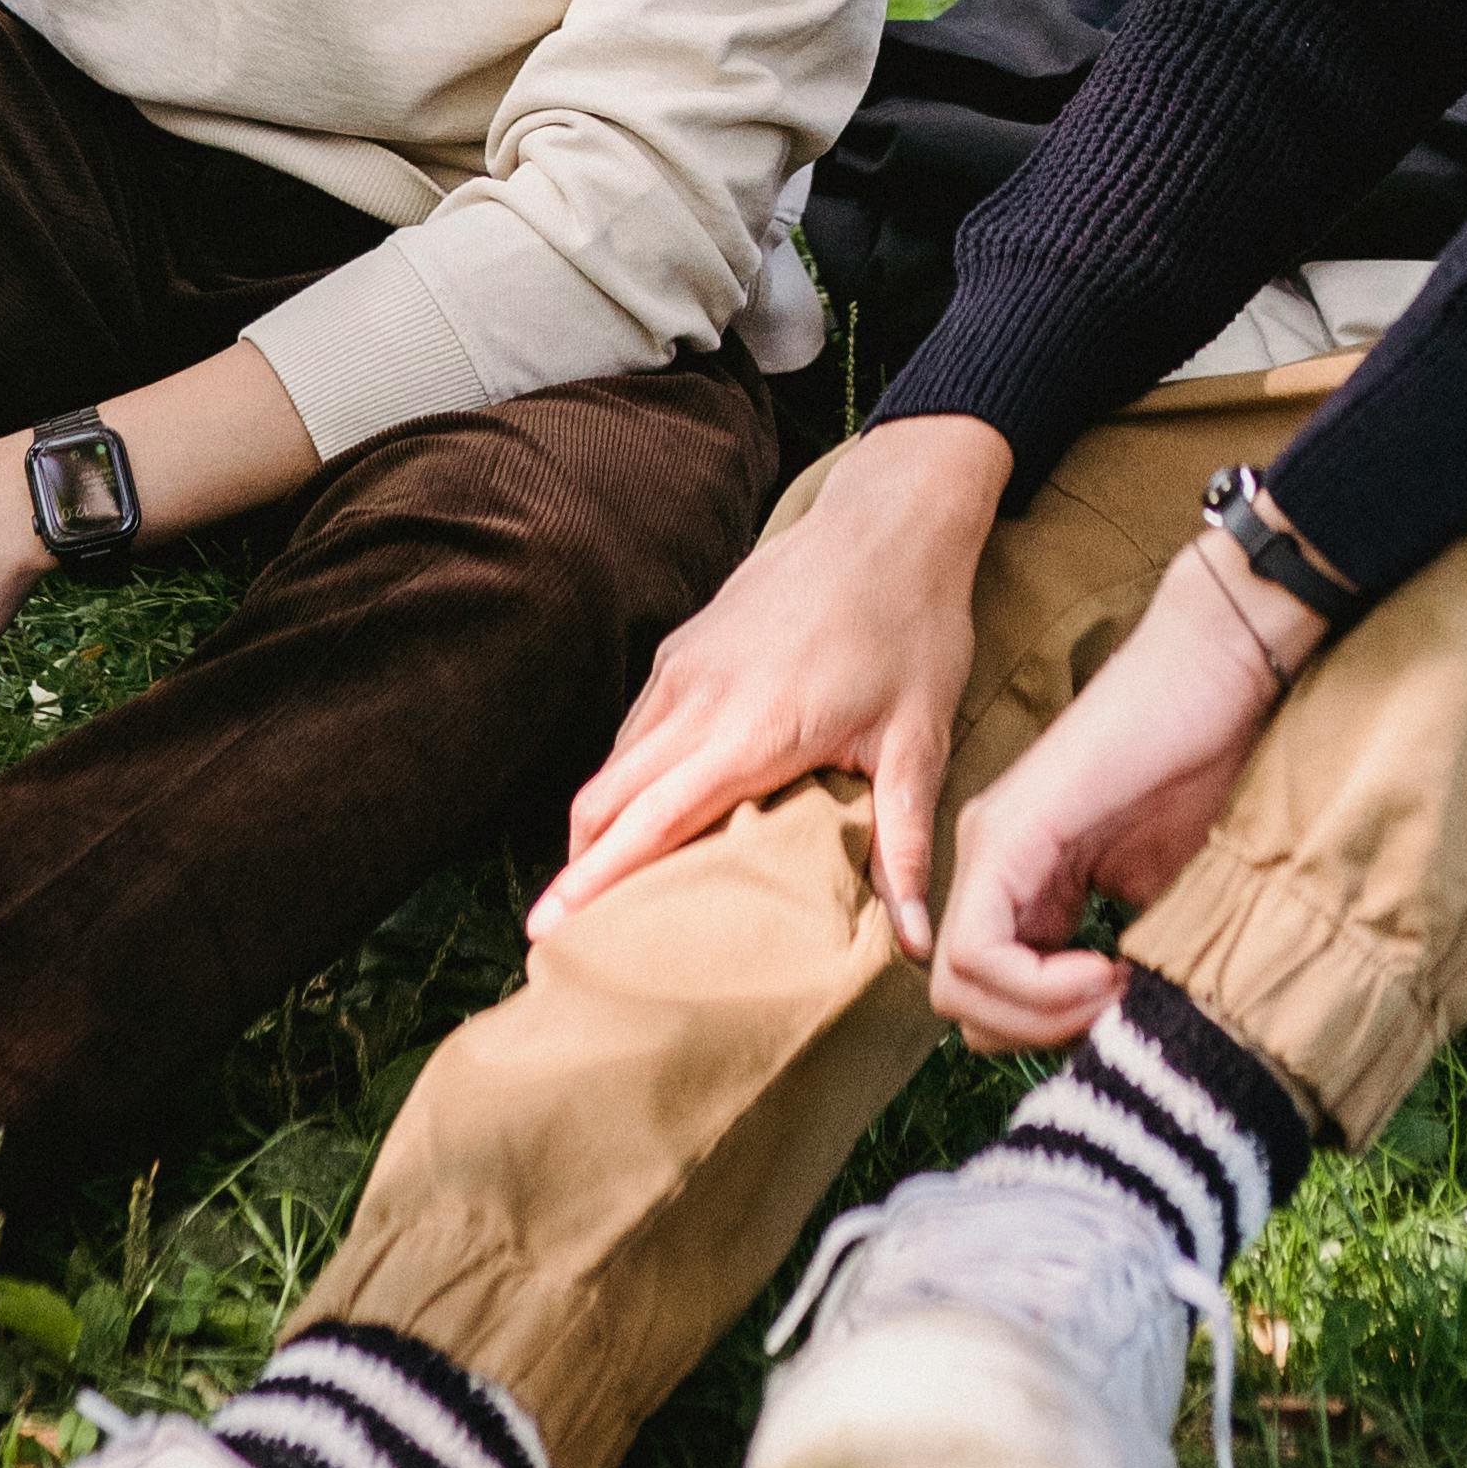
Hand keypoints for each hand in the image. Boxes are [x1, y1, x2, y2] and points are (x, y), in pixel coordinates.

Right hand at [529, 416, 1011, 958]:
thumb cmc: (912, 630)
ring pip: (614, 761)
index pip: (649, 821)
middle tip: (555, 937)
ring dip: (597, 824)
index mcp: (749, 732)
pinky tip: (639, 812)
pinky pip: (634, 726)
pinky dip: (623, 779)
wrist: (889, 522)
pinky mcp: (684, 647)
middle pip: (606, 797)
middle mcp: (698, 699)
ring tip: (592, 887)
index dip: (594, 879)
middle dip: (576, 867)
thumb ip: (904, 847)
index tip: (546, 929)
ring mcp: (683, 667)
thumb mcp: (919, 743)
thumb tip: (918, 945)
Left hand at [928, 542, 1312, 1054]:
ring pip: (958, 989)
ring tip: (1115, 984)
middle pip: (962, 1005)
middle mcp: (986, 863)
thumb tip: (1120, 1036)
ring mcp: (988, 845)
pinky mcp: (1007, 833)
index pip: (990, 1001)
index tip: (1127, 1007)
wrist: (1215, 672)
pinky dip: (1039, 988)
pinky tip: (1103, 966)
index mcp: (1019, 880)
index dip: (1052, 1031)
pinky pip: (978, 950)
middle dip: (1040, 1034)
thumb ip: (1128, 957)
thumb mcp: (1164, 890)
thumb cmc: (1204, 767)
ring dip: (1043, 1017)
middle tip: (1116, 1007)